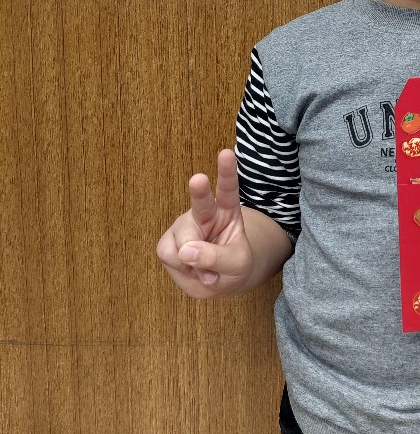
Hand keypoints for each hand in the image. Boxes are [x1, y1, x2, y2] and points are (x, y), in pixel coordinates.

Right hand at [156, 149, 253, 298]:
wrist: (219, 280)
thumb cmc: (234, 265)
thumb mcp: (238, 264)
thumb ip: (217, 258)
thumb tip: (186, 252)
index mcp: (227, 210)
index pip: (228, 189)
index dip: (227, 172)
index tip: (226, 153)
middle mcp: (203, 213)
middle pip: (200, 202)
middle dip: (199, 191)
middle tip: (199, 179)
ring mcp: (183, 228)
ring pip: (181, 243)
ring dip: (193, 262)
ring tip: (205, 270)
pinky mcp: (168, 244)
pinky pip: (170, 256)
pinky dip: (182, 271)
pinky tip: (191, 271)